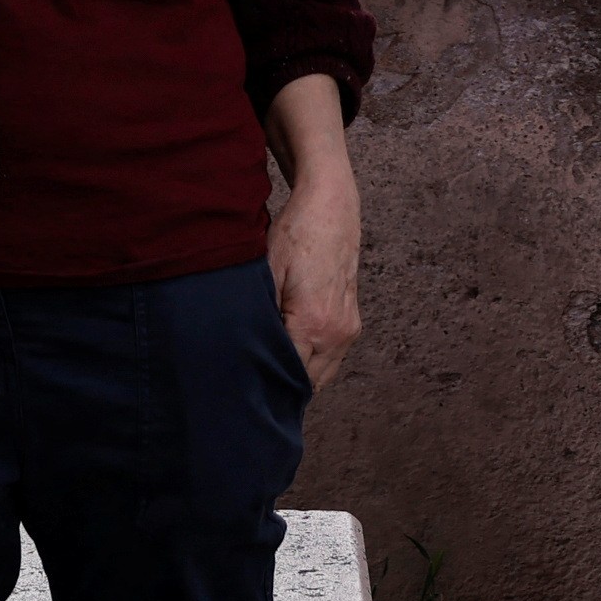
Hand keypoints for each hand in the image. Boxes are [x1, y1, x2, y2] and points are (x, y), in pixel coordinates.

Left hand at [267, 161, 361, 387]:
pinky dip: (314, 362)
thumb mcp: (266, 272)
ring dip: (301, 376)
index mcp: (312, 323)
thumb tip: (248, 347)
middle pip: (309, 382)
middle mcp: (336, 333)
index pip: (289, 374)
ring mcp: (348, 329)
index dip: (267, 383)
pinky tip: (292, 357)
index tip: (247, 391)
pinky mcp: (352, 322)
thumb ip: (261, 315)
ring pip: (324, 373)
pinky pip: (333, 357)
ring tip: (270, 375)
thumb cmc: (295, 235)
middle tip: (254, 388)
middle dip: (283, 385)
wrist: (331, 209)